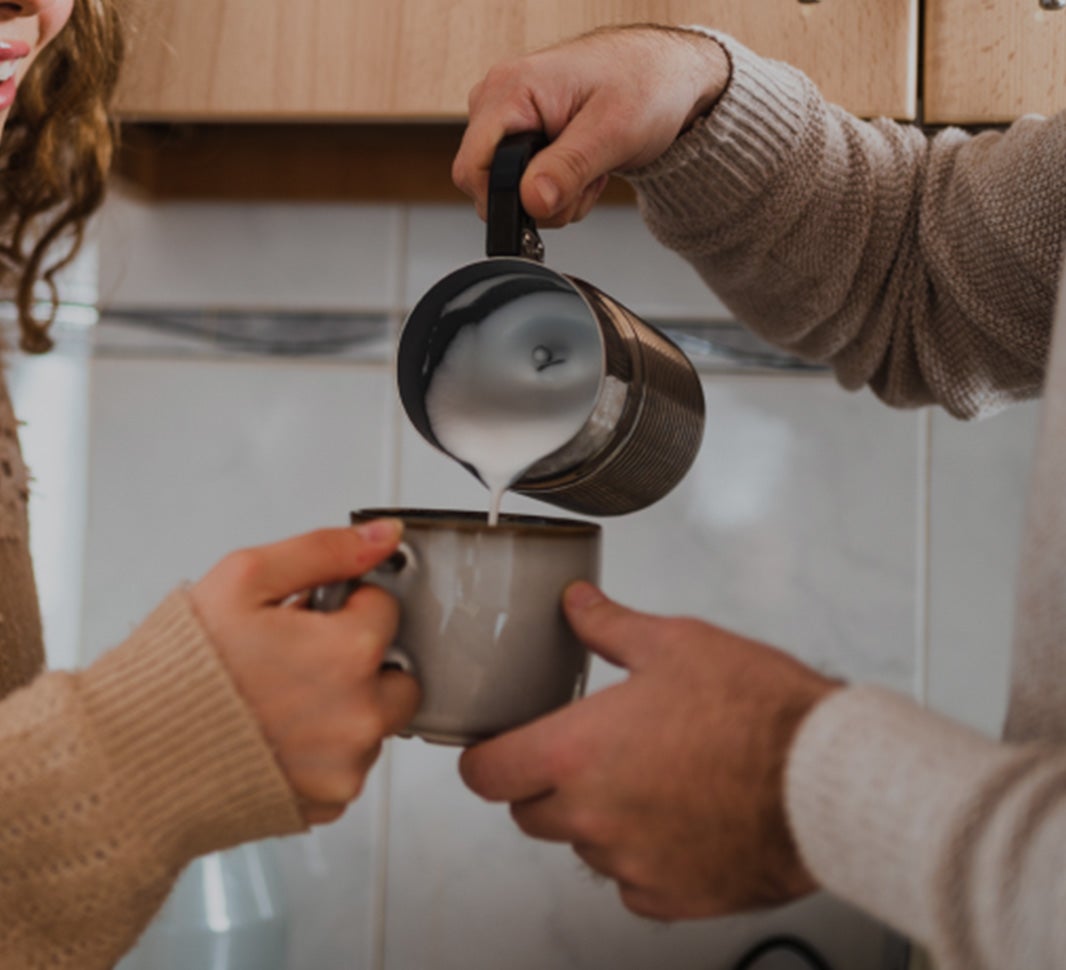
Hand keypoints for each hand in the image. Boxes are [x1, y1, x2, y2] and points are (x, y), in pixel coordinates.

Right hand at [188, 520, 420, 824]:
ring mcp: (347, 765)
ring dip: (346, 706)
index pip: (386, 608)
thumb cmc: (179, 671)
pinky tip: (280, 734)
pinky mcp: (330, 802)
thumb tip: (384, 536)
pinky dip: (325, 750)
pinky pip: (349, 763)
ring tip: (284, 698)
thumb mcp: (245, 580)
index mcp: (350, 653)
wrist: (130, 755)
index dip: (344, 604)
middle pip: (398, 671)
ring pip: (376, 721)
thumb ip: (326, 550)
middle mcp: (361, 715)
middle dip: (362, 660)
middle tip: (304, 658)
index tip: (310, 616)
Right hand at [452, 25, 730, 226]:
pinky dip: (558, 189)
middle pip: (488, 184)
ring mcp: (511, 119)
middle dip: (537, 200)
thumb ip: (568, 169)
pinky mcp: (525, 136)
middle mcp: (501, 101)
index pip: (472, 167)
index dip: (504, 199)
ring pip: (510, 190)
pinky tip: (583, 168)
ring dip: (554, 197)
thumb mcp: (613, 132)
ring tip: (589, 168)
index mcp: (511, 89)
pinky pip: (526, 184)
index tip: (547, 202)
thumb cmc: (647, 84)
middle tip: (582, 181)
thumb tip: (531, 201)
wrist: (667, 77)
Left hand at [459, 583, 838, 920]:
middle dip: (543, 784)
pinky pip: (632, 881)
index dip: (486, 758)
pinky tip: (678, 819)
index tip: (499, 748)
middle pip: (528, 813)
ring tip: (647, 779)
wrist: (827, 779)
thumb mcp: (675, 644)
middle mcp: (592, 818)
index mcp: (577, 754)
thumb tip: (576, 604)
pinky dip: (642, 856)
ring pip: (582, 846)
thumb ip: (609, 627)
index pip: (485, 774)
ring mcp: (631, 865)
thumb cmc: (757, 710)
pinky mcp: (672, 898)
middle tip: (585, 752)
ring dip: (597, 818)